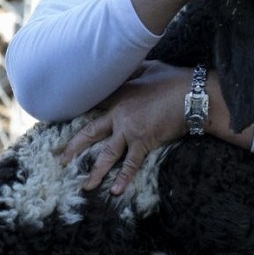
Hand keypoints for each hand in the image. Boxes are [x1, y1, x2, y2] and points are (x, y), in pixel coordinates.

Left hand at [59, 61, 191, 194]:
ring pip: (107, 154)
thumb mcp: (151, 67)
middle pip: (90, 131)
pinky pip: (131, 163)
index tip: (67, 118)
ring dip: (95, 171)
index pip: (94, 103)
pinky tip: (115, 191)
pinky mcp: (144, 141)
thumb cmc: (175, 79)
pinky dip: (123, 178)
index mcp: (120, 93)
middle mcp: (119, 114)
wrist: (192, 94)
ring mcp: (130, 130)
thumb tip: (128, 62)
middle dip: (74, 147)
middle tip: (60, 159)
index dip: (80, 109)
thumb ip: (136, 69)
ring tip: (86, 186)